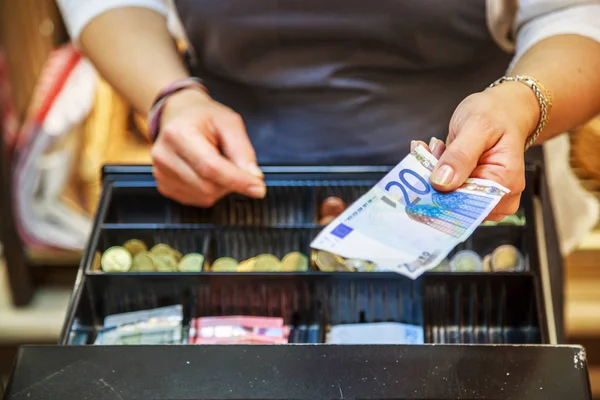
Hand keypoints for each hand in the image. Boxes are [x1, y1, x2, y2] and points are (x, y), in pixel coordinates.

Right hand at [150, 89, 265, 206]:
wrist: (178, 116)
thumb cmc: (203, 117)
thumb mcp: (230, 123)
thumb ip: (243, 151)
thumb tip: (254, 177)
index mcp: (179, 134)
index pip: (210, 166)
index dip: (237, 180)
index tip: (259, 188)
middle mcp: (164, 155)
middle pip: (208, 186)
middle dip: (230, 181)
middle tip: (232, 162)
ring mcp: (161, 173)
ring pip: (204, 196)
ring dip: (220, 187)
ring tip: (216, 163)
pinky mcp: (164, 186)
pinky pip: (196, 200)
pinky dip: (209, 191)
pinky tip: (205, 173)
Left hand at [412, 81, 539, 220]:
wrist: (502, 108)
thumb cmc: (496, 114)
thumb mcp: (478, 126)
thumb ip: (461, 155)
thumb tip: (442, 183)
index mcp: (505, 183)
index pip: (470, 205)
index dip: (443, 196)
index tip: (424, 176)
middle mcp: (495, 195)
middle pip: (455, 202)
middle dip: (434, 179)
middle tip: (427, 152)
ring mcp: (480, 192)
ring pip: (444, 195)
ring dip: (431, 171)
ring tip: (434, 147)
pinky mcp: (467, 187)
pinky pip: (443, 186)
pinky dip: (433, 169)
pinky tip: (435, 151)